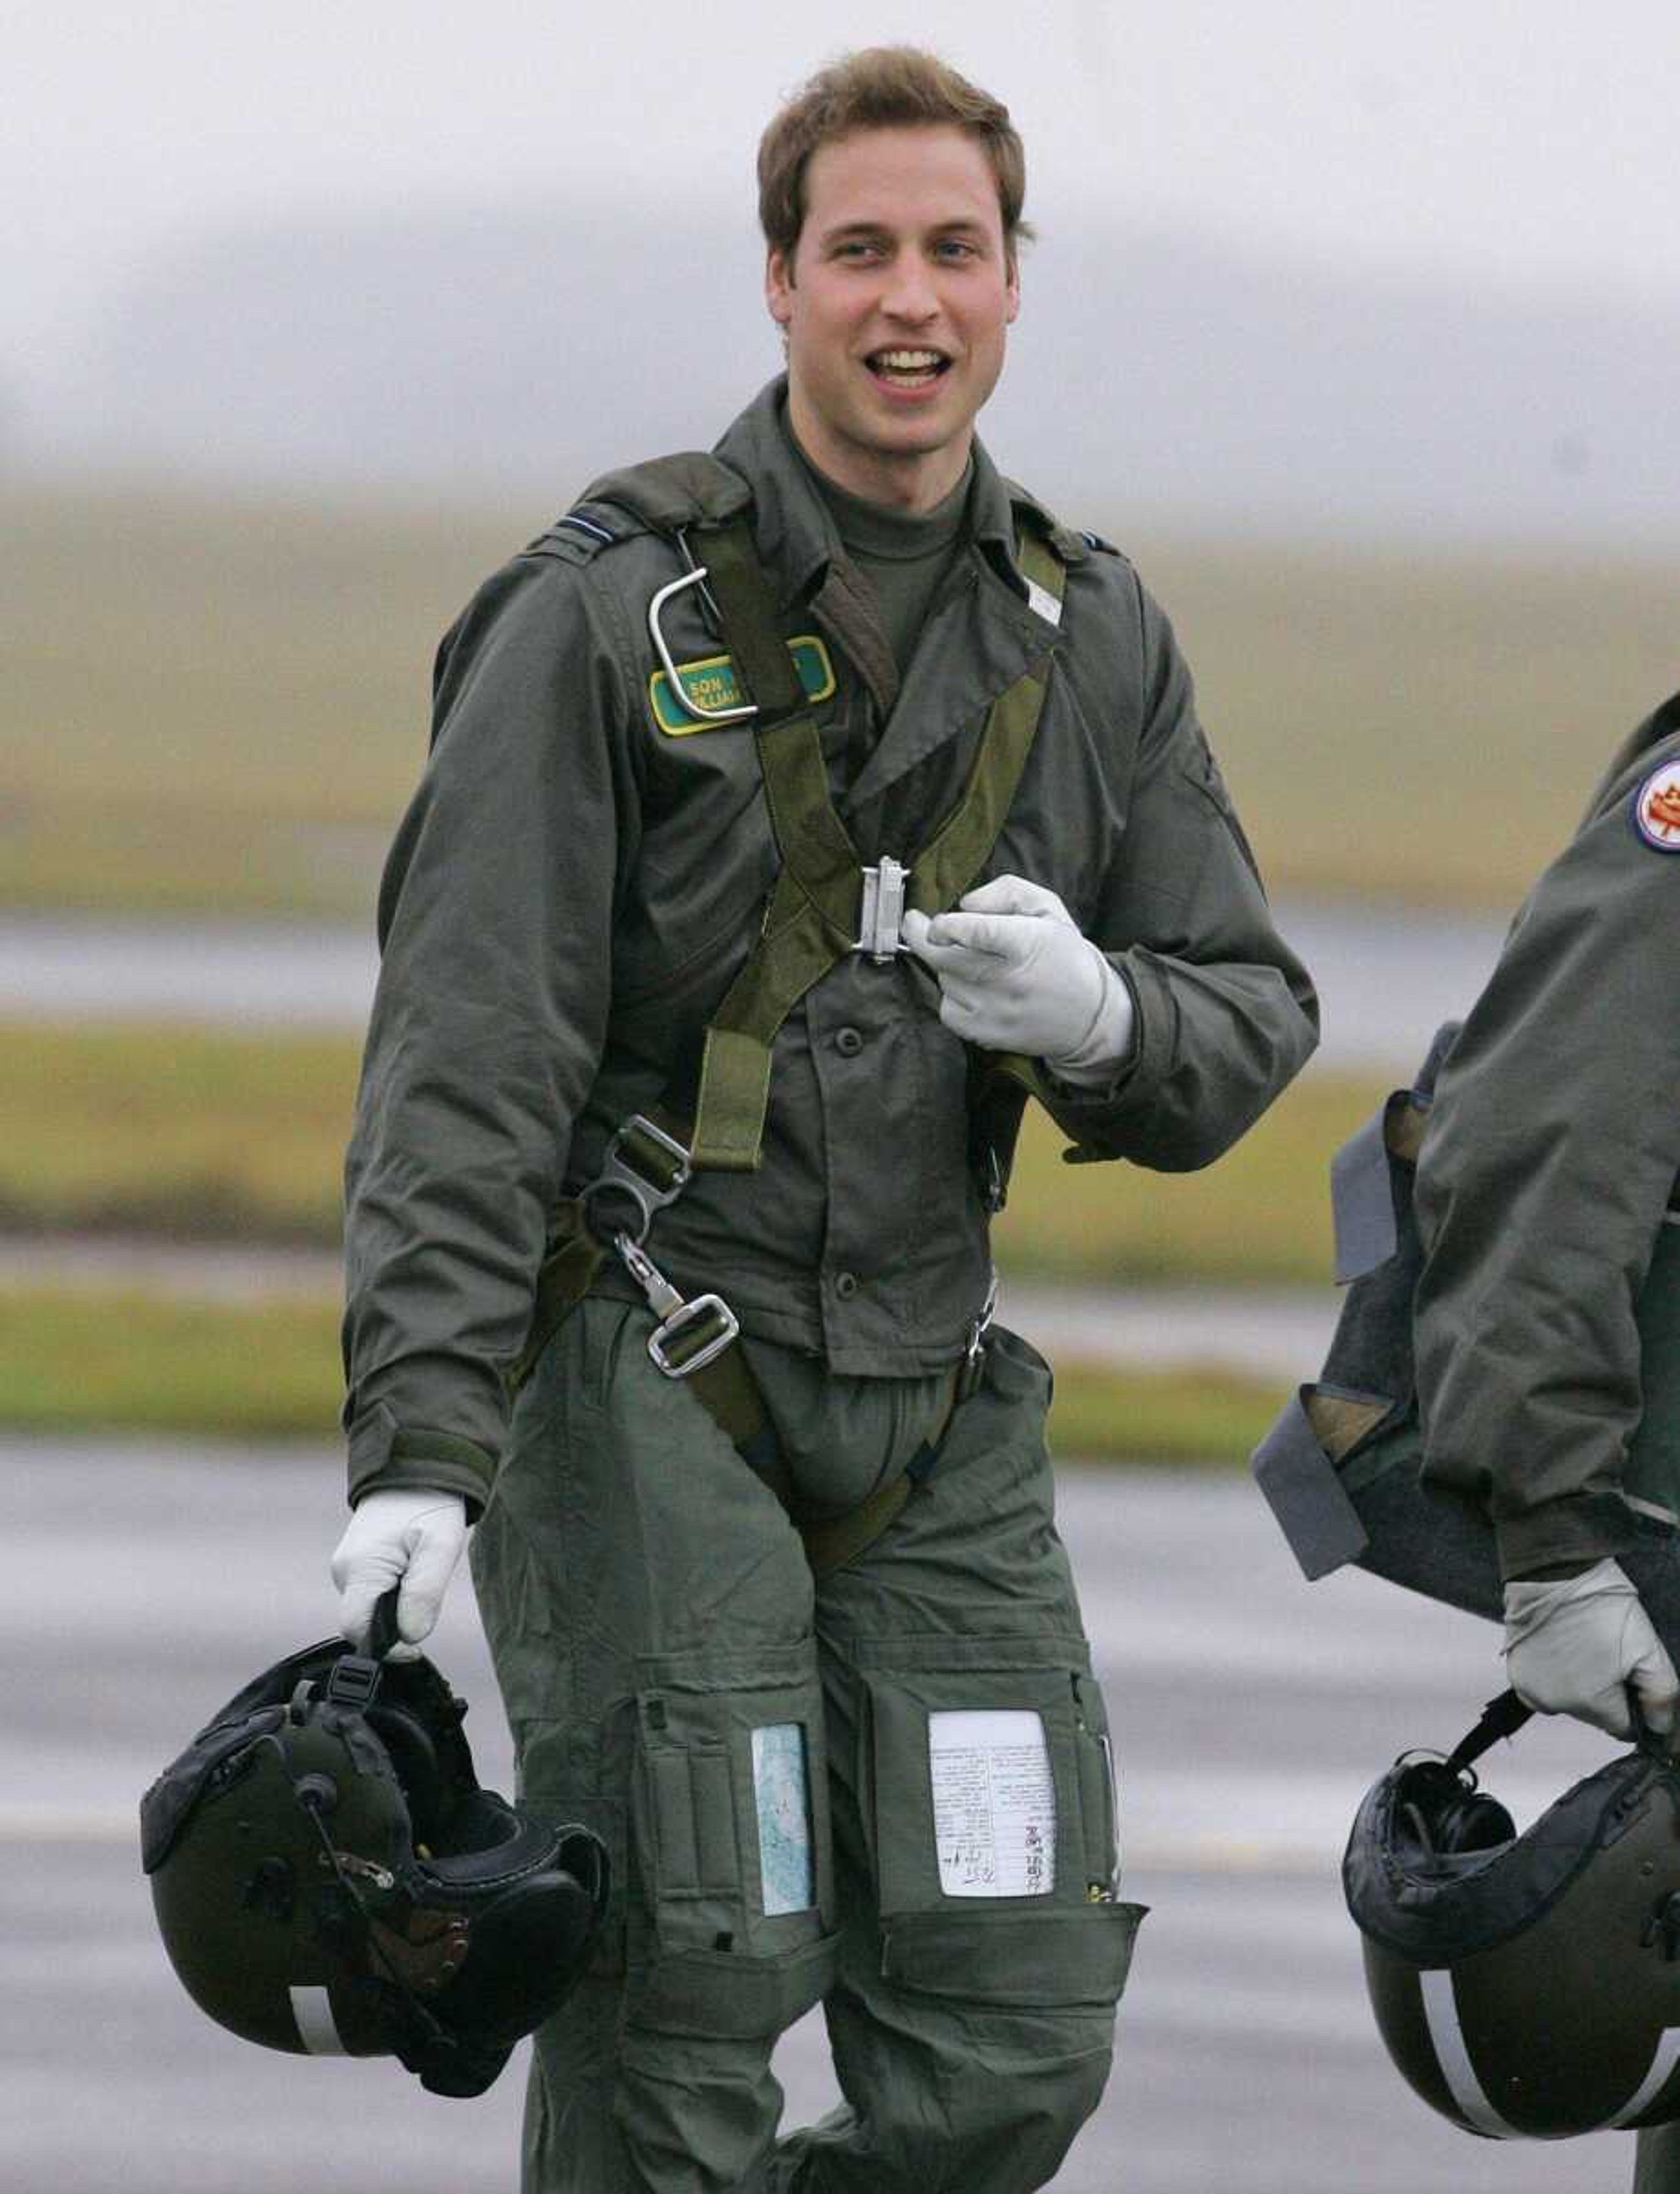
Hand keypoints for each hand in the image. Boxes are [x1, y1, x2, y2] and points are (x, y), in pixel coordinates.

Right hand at [330, 1488, 466, 1659]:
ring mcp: (347, 1566)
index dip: (385, 1646)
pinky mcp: (356, 1563)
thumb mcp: (440, 1547)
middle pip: (364, 1623)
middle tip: (425, 1593)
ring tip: (421, 1571)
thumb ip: (424, 1594)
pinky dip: (393, 1591)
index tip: (415, 1642)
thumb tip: (411, 1636)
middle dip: (396, 1622)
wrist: (416, 1467)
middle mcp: (345, 1571)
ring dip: (397, 1605)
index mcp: (361, 1569)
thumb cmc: (429, 1503)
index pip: (356, 1631)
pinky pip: (371, 1593)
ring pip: (370, 1608)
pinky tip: (411, 1567)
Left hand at [901, 875, 1132, 1069]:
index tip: (933, 920)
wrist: (1090, 1015)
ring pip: (945, 981)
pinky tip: (972, 989)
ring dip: (948, 967)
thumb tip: (964, 905)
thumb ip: (1007, 891)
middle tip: (914, 922)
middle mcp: (1009, 981)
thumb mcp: (1048, 908)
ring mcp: (996, 1012)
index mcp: (1027, 944)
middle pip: (946, 958)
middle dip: (922, 938)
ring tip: (974, 962)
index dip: (946, 926)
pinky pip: (948, 1011)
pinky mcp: (987, 1035)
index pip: (977, 933)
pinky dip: (952, 997)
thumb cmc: (1064, 954)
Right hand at [1502, 1557, 1677, 1740]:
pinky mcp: (1516, 1673)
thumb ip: (1662, 1696)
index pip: (1622, 1728)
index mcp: (1592, 1704)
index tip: (1626, 1674)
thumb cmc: (1603, 1608)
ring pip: (1567, 1702)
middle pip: (1593, 1714)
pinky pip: (1542, 1689)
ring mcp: (1531, 1690)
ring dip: (1576, 1684)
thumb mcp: (1649, 1650)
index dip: (1630, 1703)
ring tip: (1581, 1647)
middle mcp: (1557, 1704)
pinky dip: (1552, 1675)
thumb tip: (1659, 1727)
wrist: (1556, 1572)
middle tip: (1604, 1654)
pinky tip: (1560, 1648)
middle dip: (1603, 1692)